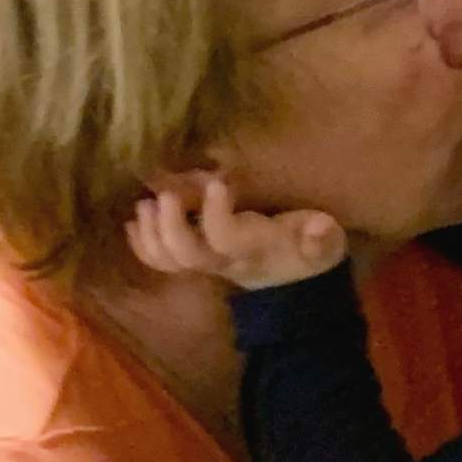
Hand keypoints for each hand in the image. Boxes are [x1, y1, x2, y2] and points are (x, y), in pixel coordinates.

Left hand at [127, 178, 346, 289]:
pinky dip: (142, 242)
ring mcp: (207, 262)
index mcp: (255, 249)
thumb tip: (320, 227)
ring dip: (152, 232)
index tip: (217, 182)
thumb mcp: (325, 241)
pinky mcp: (195, 258)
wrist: (293, 278)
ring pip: (169, 260)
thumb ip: (323, 236)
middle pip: (187, 254)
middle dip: (170, 225)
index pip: (227, 238)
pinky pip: (161, 261)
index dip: (216, 214)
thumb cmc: (307, 248)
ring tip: (146, 202)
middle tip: (165, 194)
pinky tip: (136, 218)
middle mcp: (224, 260)